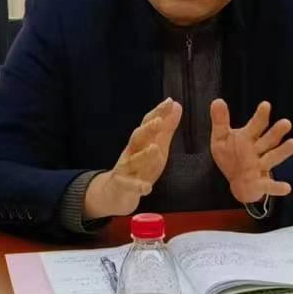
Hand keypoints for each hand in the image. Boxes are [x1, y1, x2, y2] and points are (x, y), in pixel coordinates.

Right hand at [83, 98, 181, 220]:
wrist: (116, 191)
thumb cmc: (140, 165)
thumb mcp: (156, 145)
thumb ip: (166, 128)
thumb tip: (176, 105)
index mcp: (141, 141)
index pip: (148, 124)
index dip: (158, 113)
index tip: (168, 102)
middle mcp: (131, 152)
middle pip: (137, 138)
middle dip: (147, 129)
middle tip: (158, 121)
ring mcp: (126, 169)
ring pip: (134, 161)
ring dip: (144, 155)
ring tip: (155, 149)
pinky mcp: (123, 186)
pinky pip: (130, 186)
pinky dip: (138, 186)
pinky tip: (146, 187)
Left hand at [210, 99, 292, 206]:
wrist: (239, 184)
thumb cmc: (232, 157)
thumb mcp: (221, 139)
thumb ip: (220, 121)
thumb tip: (217, 100)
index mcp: (248, 138)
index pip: (255, 126)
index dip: (260, 116)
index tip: (265, 105)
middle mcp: (258, 151)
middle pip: (268, 140)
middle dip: (276, 132)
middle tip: (286, 123)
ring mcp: (261, 167)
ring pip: (272, 158)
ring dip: (283, 152)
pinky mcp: (261, 184)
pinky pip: (270, 185)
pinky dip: (278, 187)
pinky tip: (287, 188)